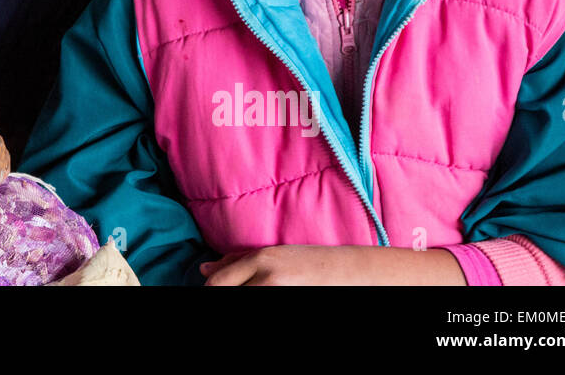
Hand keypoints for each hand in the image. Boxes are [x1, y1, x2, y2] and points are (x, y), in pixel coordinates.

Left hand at [200, 245, 466, 285]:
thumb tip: (203, 270)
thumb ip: (239, 262)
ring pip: (241, 301)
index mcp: (262, 260)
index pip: (215, 285)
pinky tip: (263, 299)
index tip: (207, 292)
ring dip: (241, 300)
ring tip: (253, 293)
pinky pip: (260, 308)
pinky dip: (255, 303)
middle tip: (230, 295)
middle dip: (220, 297)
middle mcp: (267, 278)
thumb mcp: (278, 256)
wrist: (362, 274)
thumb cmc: (319, 263)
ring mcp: (279, 295)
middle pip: (221, 294)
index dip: (208, 291)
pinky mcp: (298, 306)